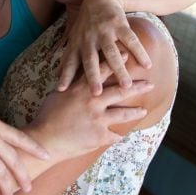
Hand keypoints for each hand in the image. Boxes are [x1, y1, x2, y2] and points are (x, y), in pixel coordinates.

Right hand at [32, 60, 152, 160]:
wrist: (45, 139)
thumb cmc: (46, 116)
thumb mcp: (57, 96)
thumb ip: (70, 88)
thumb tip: (74, 81)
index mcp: (81, 89)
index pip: (102, 71)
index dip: (115, 62)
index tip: (127, 55)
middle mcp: (93, 101)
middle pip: (120, 91)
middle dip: (137, 87)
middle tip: (150, 84)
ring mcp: (98, 118)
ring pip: (123, 114)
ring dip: (135, 112)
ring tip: (143, 110)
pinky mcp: (99, 135)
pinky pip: (113, 136)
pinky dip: (117, 136)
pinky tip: (121, 136)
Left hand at [58, 0, 151, 93]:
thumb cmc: (86, 25)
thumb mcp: (74, 39)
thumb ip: (69, 58)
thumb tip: (56, 76)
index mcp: (77, 44)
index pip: (69, 62)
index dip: (65, 75)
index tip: (61, 90)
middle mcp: (89, 38)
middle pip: (90, 60)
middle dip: (93, 76)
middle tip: (96, 94)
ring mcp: (104, 31)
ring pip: (112, 52)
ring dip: (119, 69)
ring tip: (126, 85)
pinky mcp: (120, 25)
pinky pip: (131, 40)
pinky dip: (139, 52)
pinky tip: (147, 65)